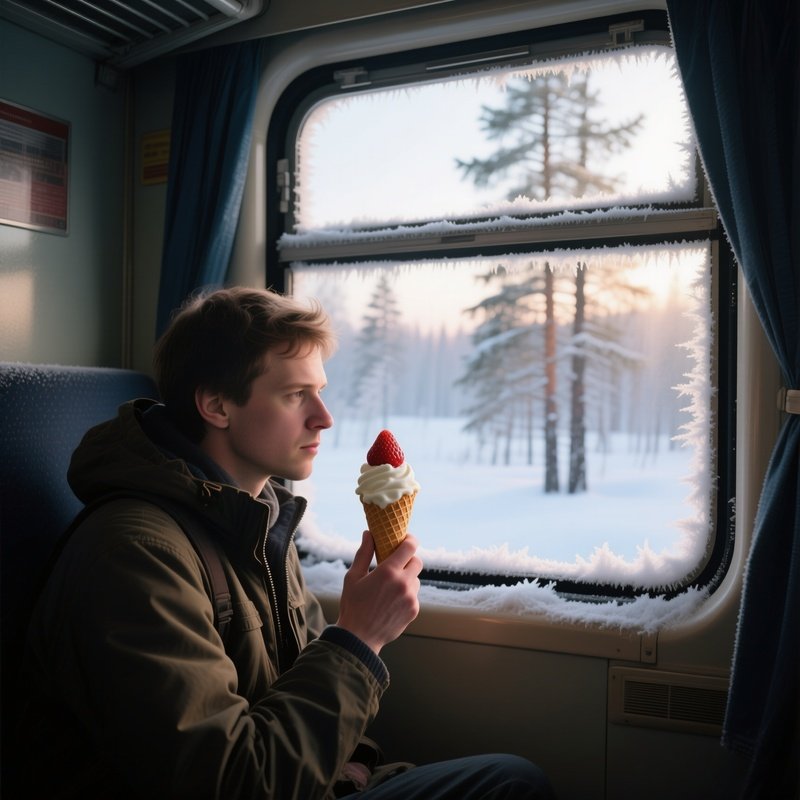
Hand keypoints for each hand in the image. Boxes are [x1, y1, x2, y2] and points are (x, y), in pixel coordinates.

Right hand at [336, 531, 421, 654]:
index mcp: (388, 572)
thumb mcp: (353, 577)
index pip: (410, 547)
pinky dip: (406, 594)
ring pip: (416, 579)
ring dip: (407, 578)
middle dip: (408, 560)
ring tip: (390, 587)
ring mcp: (410, 598)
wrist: (359, 637)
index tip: (405, 539)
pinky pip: (414, 595)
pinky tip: (391, 602)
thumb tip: (368, 534)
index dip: (410, 540)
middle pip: (417, 561)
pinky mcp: (414, 610)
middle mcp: (403, 583)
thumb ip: (363, 553)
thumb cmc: (352, 605)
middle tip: (396, 564)